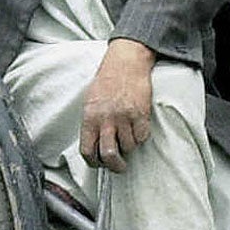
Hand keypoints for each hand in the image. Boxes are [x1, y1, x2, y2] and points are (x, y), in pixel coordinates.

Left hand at [81, 39, 156, 173]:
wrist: (125, 63)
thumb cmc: (106, 82)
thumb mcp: (90, 102)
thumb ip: (92, 124)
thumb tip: (94, 147)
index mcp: (90, 117)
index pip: (87, 150)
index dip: (93, 163)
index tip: (99, 164)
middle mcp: (106, 119)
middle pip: (109, 155)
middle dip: (115, 166)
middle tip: (119, 166)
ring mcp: (124, 117)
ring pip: (128, 147)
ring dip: (129, 146)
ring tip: (128, 135)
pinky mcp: (141, 114)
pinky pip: (142, 137)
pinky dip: (141, 136)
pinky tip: (138, 127)